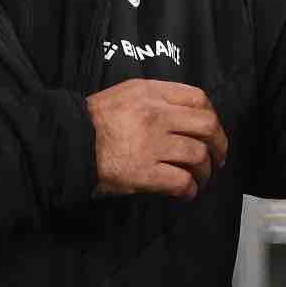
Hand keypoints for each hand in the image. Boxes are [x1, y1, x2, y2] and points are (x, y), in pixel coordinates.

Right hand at [86, 79, 227, 199]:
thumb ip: (155, 98)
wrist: (66, 141)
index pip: (198, 98)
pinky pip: (181, 181)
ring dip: (206, 171)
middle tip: (218, 157)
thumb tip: (182, 114)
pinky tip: (187, 193)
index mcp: (152, 93)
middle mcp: (156, 115)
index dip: (212, 115)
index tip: (211, 130)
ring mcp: (151, 144)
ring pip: (198, 156)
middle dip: (219, 144)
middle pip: (206, 126)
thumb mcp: (126, 93)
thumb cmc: (94, 119)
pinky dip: (190, 189)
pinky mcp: (144, 172)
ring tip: (201, 179)